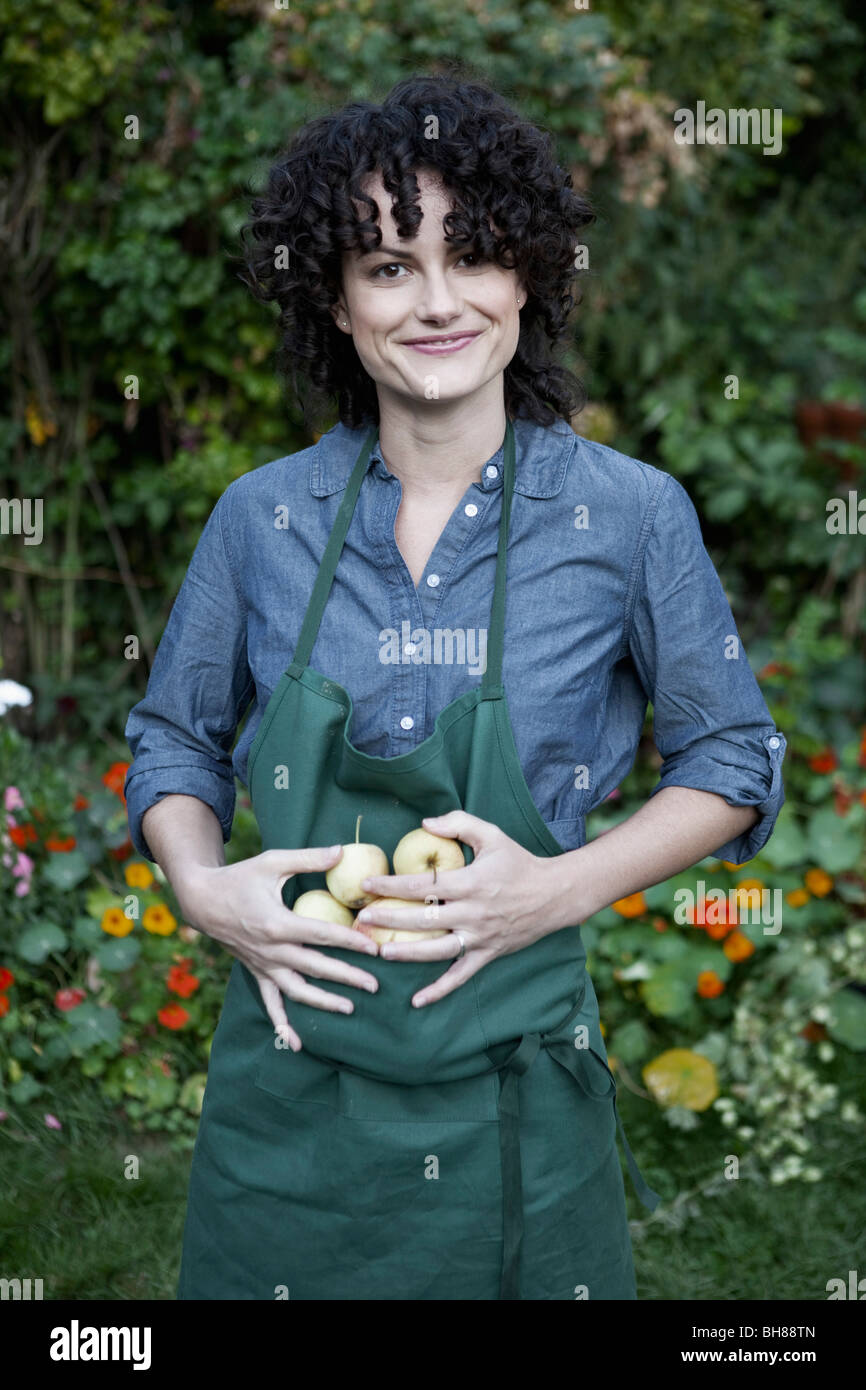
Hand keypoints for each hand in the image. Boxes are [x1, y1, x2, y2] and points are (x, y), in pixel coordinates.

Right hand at [174, 845, 379, 1050]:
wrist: (203, 900)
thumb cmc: (239, 877)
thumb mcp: (272, 861)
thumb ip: (308, 858)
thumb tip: (342, 850)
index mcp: (277, 923)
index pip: (322, 935)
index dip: (350, 941)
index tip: (374, 948)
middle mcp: (271, 950)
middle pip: (316, 967)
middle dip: (347, 977)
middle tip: (375, 985)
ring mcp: (263, 965)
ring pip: (297, 990)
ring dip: (324, 1001)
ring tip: (351, 1008)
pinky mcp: (256, 972)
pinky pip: (270, 1003)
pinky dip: (282, 1025)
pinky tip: (296, 1045)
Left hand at [355, 811, 569, 1007]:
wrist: (555, 894)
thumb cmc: (519, 862)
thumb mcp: (492, 834)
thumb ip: (458, 823)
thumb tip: (424, 824)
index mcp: (470, 882)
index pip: (423, 886)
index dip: (392, 885)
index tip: (368, 885)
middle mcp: (473, 913)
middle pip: (423, 920)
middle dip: (389, 919)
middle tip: (362, 919)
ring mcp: (480, 937)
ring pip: (437, 951)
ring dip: (407, 953)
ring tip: (380, 952)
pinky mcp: (487, 954)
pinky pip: (461, 976)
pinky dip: (440, 990)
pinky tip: (417, 1001)